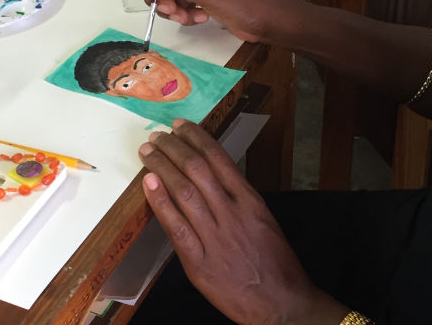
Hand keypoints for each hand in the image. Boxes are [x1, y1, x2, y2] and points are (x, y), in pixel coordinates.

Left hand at [139, 121, 347, 324]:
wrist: (282, 305)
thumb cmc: (275, 263)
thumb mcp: (264, 220)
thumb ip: (239, 198)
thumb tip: (212, 177)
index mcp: (250, 201)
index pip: (219, 159)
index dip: (197, 138)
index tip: (181, 126)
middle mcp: (232, 214)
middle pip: (197, 169)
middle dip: (174, 148)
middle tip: (157, 136)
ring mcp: (215, 238)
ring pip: (184, 192)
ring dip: (162, 167)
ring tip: (148, 152)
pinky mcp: (199, 263)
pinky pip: (175, 227)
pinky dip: (160, 202)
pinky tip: (148, 184)